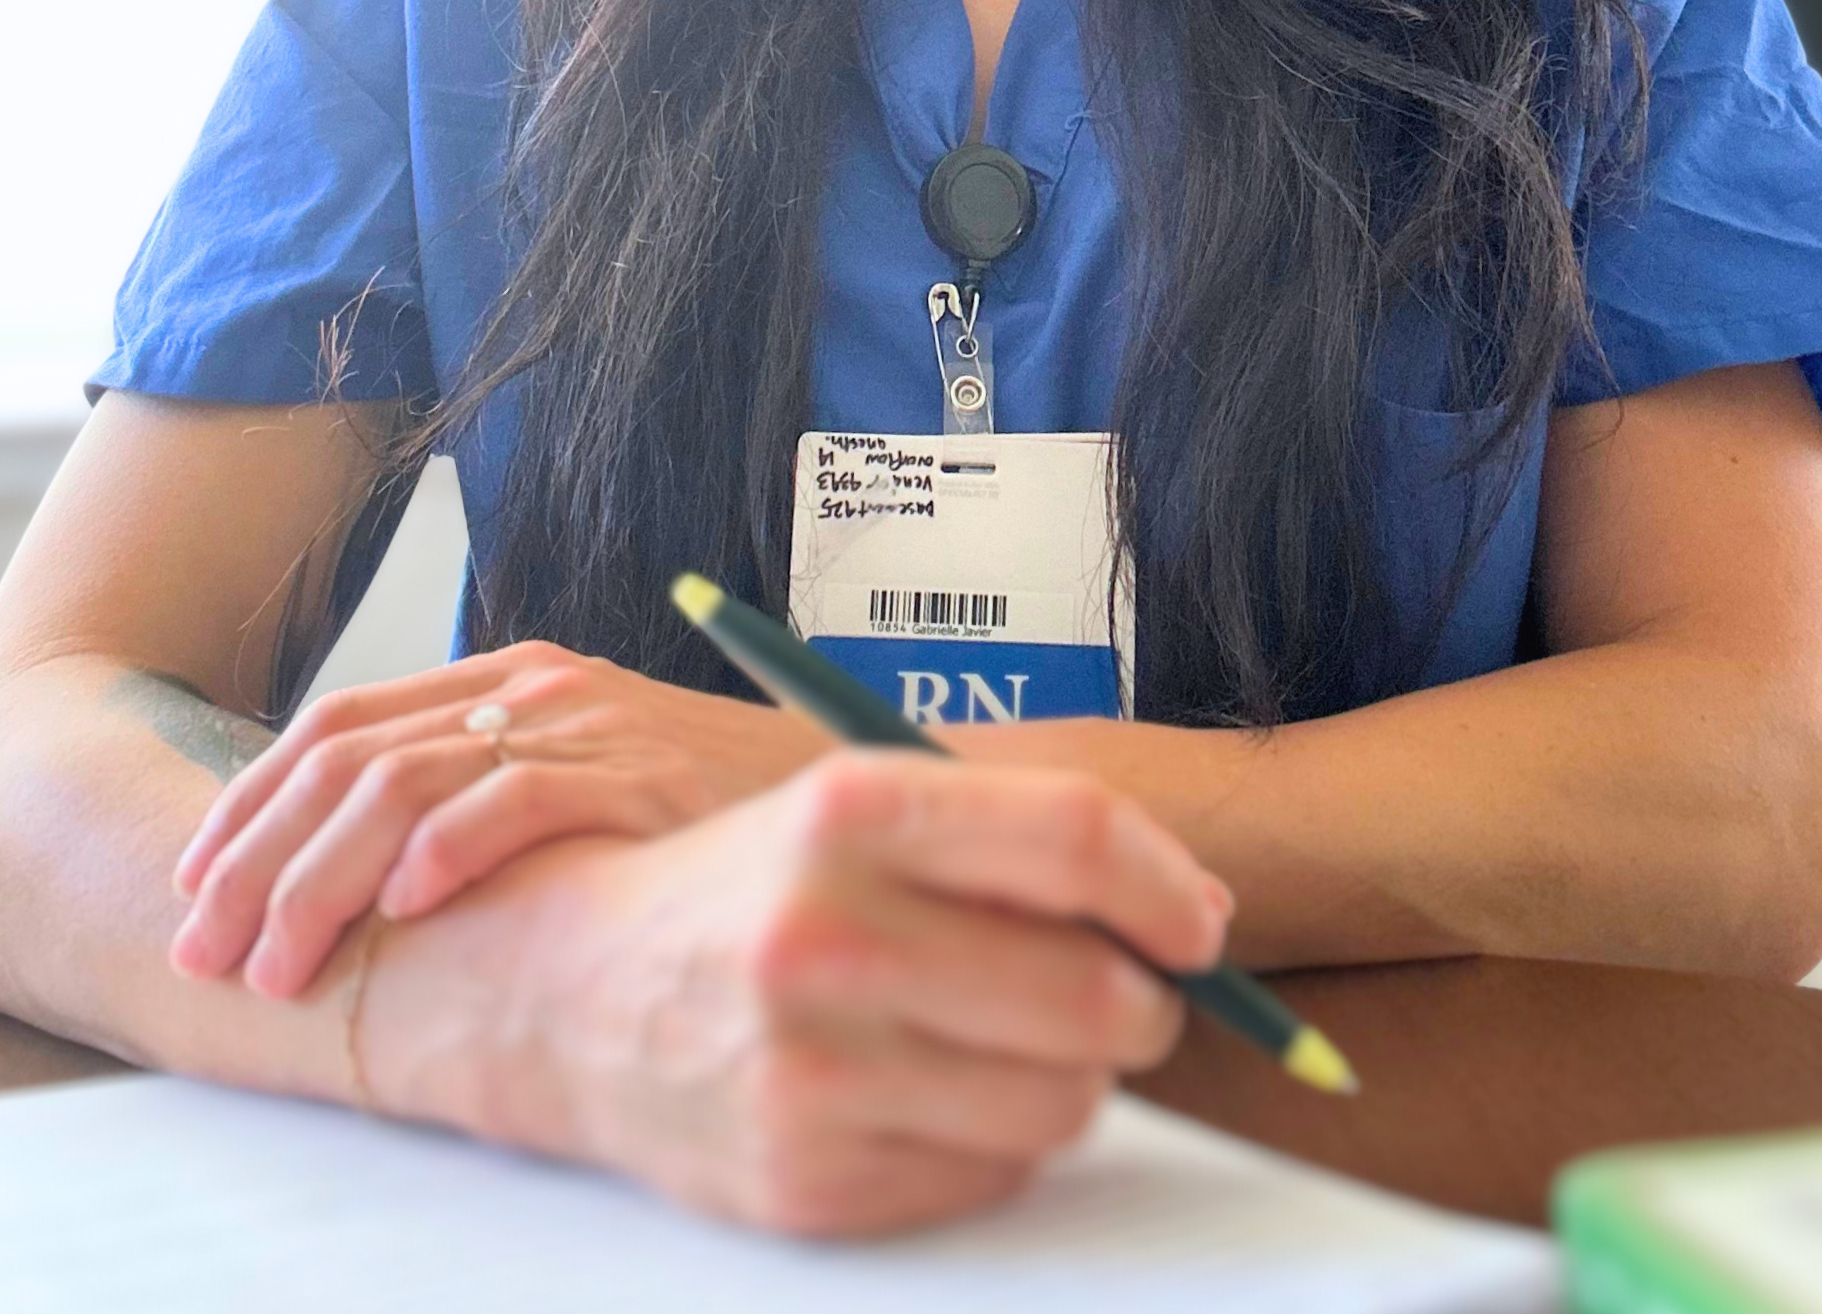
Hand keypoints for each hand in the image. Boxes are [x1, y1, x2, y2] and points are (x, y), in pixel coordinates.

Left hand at [169, 641, 825, 997]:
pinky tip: (410, 907)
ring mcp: (585, 722)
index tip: (197, 884)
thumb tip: (360, 881)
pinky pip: (519, 798)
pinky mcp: (638, 769)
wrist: (848, 792)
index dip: (252, 803)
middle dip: (258, 859)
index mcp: (505, 678)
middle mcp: (533, 686)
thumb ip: (484, 801)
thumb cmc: (703, 812)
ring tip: (283, 963)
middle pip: (348, 759)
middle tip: (210, 952)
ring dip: (325, 880)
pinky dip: (452, 850)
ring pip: (407, 784)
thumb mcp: (577, 786)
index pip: (338, 725)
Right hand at [362, 749, 1233, 1234]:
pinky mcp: (807, 1181)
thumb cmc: (752, 890)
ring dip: (1074, 1079)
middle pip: (1091, 992)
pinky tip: (934, 1092)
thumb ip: (1012, 841)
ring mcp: (811, 1070)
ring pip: (1061, 1101)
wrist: (573, 994)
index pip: (1073, 839)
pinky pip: (991, 1175)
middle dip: (1145, 1003)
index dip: (1166, 887)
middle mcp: (824, 935)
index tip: (1198, 921)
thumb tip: (1192, 918)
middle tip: (1131, 994)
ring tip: (1010, 1039)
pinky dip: (997, 1141)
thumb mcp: (855, 811)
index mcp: (844, 809)